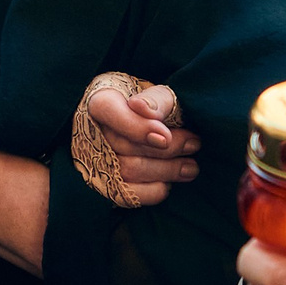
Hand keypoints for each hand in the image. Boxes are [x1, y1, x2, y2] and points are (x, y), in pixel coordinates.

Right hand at [83, 79, 199, 204]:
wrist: (137, 122)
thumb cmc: (148, 104)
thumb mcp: (155, 89)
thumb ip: (156, 97)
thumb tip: (143, 108)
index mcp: (101, 101)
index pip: (109, 112)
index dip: (137, 127)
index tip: (165, 137)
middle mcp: (91, 132)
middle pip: (125, 146)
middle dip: (166, 150)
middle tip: (194, 144)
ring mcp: (95, 160)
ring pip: (128, 171)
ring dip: (166, 171)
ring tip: (191, 167)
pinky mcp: (106, 184)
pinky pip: (128, 195)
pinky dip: (153, 191)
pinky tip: (169, 181)